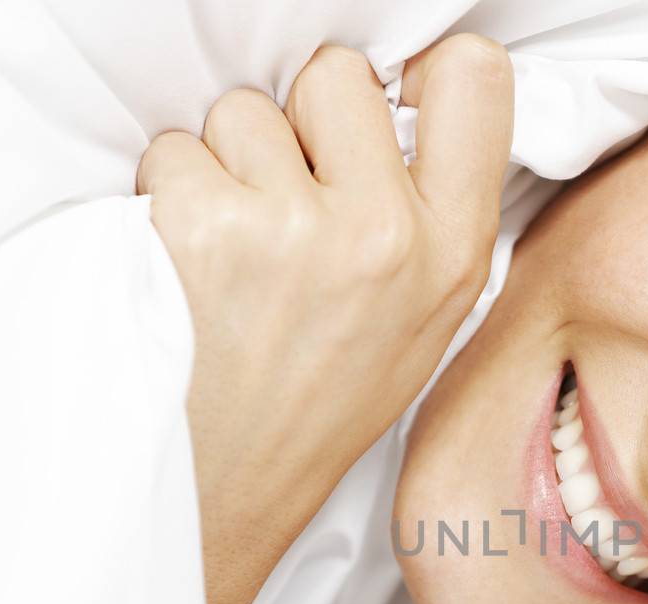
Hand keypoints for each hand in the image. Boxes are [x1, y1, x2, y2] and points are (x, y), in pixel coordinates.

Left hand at [136, 39, 513, 603]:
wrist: (229, 486)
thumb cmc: (322, 398)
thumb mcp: (427, 318)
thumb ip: (433, 210)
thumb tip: (412, 96)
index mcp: (455, 251)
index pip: (476, 79)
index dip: (423, 72)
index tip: (390, 104)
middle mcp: (387, 235)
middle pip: (338, 75)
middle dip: (303, 124)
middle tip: (293, 200)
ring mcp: (296, 229)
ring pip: (246, 110)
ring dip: (229, 162)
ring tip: (239, 249)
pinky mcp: (207, 227)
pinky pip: (178, 147)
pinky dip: (172, 192)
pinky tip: (192, 261)